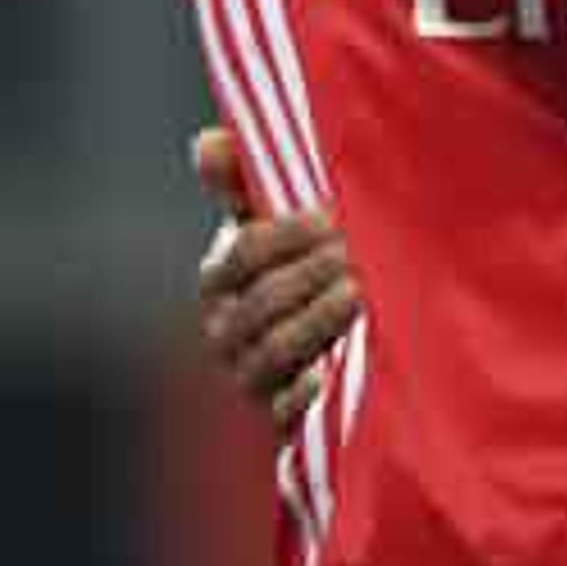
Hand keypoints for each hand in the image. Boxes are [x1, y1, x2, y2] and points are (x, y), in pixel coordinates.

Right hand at [191, 126, 362, 430]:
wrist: (348, 350)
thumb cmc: (309, 270)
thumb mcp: (281, 226)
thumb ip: (247, 183)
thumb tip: (206, 143)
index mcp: (222, 281)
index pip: (243, 252)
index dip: (286, 234)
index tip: (331, 217)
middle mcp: (226, 333)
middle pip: (260, 302)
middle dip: (311, 274)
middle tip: (355, 255)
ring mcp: (251, 379)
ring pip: (273, 350)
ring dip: (318, 320)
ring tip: (361, 294)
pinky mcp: (281, 422)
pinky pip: (285, 410)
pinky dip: (309, 389)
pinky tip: (336, 368)